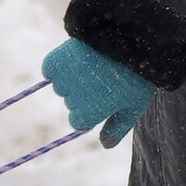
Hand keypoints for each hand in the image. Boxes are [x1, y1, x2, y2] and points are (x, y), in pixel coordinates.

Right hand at [43, 37, 157, 146]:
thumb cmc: (135, 77)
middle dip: (82, 93)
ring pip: (60, 86)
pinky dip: (58, 66)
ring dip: (71, 78)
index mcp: (89, 114)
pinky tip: (74, 59)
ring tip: (91, 65)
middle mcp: (72, 101)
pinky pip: (50, 70)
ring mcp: (63, 81)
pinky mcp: (55, 62)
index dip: (90, 109)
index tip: (103, 97)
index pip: (77, 120)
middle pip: (70, 102)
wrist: (128, 41)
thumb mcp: (134, 106)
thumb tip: (104, 145)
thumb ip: (118, 127)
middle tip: (103, 77)